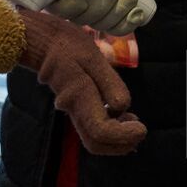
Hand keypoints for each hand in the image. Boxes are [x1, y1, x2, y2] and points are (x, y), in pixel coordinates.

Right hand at [16, 9, 146, 154]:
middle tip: (139, 128)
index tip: (141, 128)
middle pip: (96, 143)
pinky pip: (92, 129)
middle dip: (121, 143)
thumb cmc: (71, 46)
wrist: (45, 43)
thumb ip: (109, 83)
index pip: (101, 132)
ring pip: (94, 139)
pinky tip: (121, 116)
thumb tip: (122, 108)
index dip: (123, 136)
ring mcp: (72, 112)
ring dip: (117, 138)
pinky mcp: (74, 109)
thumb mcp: (93, 57)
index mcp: (79, 96)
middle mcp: (73, 110)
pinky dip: (110, 130)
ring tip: (132, 119)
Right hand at [50, 0, 151, 33]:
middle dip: (99, 7)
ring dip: (118, 11)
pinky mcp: (114, 20)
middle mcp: (77, 0)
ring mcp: (96, 13)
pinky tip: (137, 9)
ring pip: (100, 25)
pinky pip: (117, 30)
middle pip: (79, 18)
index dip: (66, 7)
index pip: (54, 3)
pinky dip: (129, 21)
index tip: (81, 1)